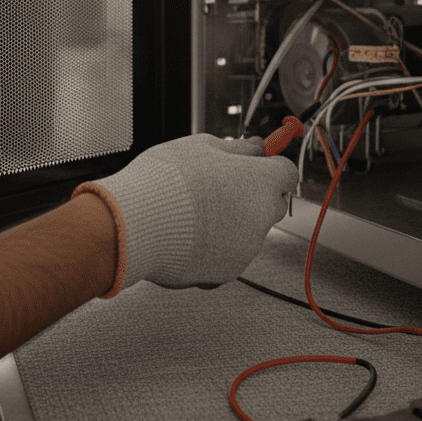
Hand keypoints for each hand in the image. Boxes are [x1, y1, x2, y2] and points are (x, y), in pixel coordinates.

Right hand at [72, 134, 297, 294]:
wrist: (134, 226)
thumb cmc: (164, 182)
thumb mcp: (201, 147)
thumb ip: (238, 148)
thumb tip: (257, 146)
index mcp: (260, 182)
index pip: (287, 173)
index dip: (270, 167)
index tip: (257, 163)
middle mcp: (260, 219)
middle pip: (271, 204)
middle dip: (253, 196)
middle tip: (220, 186)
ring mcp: (244, 250)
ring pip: (247, 232)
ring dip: (230, 223)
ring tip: (192, 211)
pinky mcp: (224, 274)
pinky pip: (226, 256)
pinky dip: (212, 248)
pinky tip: (186, 234)